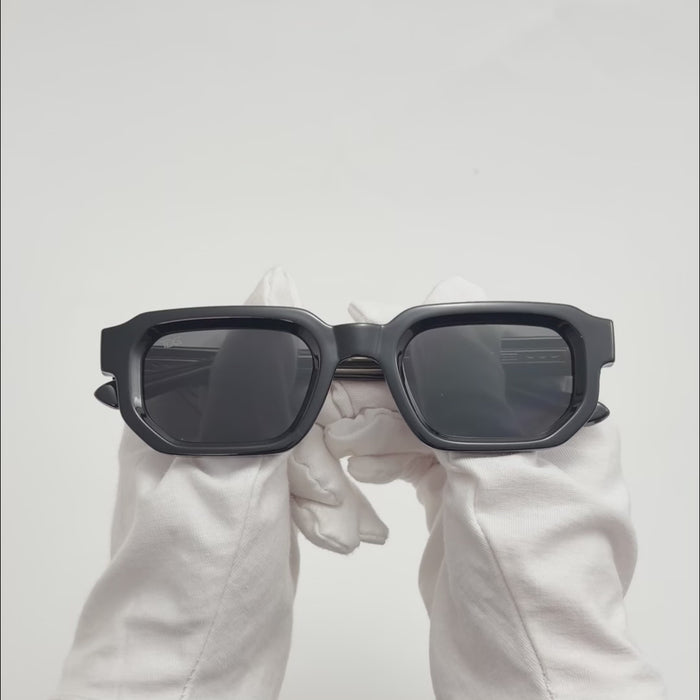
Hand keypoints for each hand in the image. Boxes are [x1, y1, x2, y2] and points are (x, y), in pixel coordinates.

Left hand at [52, 268, 385, 699]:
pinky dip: (329, 504)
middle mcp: (202, 437)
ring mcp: (233, 470)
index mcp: (176, 418)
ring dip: (329, 482)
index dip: (306, 383)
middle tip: (322, 489)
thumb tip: (274, 289)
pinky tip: (338, 528)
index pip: (255, 359)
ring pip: (304, 440)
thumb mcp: (226, 479)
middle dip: (320, 446)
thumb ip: (256, 392)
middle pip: (286, 398)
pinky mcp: (259, 499)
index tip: (337, 409)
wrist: (199, 671)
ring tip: (333, 521)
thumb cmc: (191, 590)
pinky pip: (307, 478)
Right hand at [319, 277, 665, 699]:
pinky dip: (384, 459)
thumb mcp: (496, 485)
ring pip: (422, 427)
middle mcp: (524, 444)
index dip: (419, 350)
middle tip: (340, 402)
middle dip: (387, 397)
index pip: (479, 364)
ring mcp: (489, 474)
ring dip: (378, 431)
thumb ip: (455, 412)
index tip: (367, 337)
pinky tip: (361, 464)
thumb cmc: (535, 589)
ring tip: (344, 440)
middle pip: (441, 394)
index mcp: (557, 426)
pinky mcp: (460, 501)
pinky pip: (415, 461)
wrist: (521, 673)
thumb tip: (411, 350)